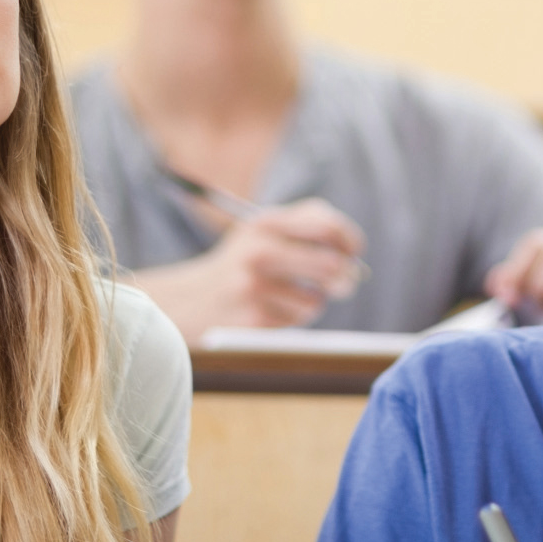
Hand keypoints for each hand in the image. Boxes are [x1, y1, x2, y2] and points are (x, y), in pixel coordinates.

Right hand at [139, 198, 365, 341]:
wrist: (190, 300)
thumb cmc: (242, 263)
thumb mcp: (263, 231)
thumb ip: (308, 227)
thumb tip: (353, 255)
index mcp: (265, 222)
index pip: (327, 226)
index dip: (349, 240)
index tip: (352, 251)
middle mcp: (259, 250)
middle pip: (331, 265)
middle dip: (346, 278)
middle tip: (344, 283)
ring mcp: (255, 286)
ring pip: (317, 298)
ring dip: (313, 300)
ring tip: (289, 295)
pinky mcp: (253, 317)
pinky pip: (298, 319)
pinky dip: (294, 316)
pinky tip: (271, 310)